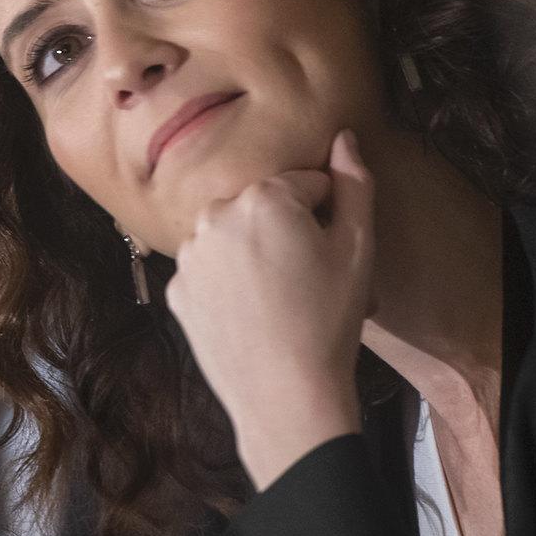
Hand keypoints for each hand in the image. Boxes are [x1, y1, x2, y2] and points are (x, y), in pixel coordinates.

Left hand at [166, 129, 375, 489]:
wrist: (286, 397)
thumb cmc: (329, 322)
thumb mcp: (358, 248)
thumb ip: (354, 183)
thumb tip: (344, 138)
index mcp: (263, 197)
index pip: (307, 185)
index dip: (328, 217)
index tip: (333, 254)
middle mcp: (216, 215)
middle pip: (265, 207)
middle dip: (288, 230)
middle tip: (310, 280)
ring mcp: (190, 254)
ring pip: (234, 236)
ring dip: (255, 253)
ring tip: (282, 300)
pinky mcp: (177, 290)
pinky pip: (210, 270)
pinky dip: (228, 283)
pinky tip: (253, 314)